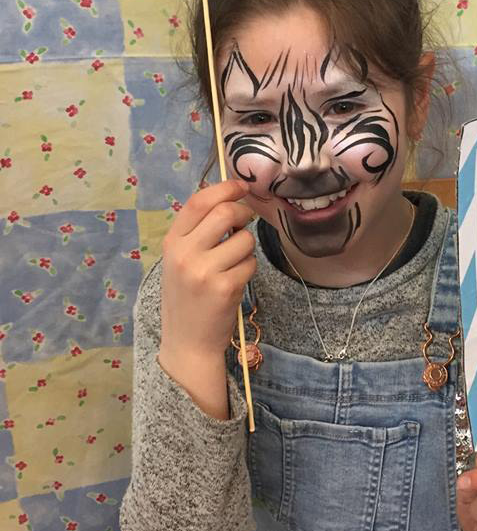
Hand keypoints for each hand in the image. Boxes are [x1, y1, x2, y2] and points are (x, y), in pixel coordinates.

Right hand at [160, 179, 256, 360]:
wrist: (187, 343)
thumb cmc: (187, 297)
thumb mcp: (180, 260)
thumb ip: (198, 231)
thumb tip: (229, 199)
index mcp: (172, 242)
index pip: (198, 201)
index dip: (224, 188)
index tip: (241, 187)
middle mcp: (185, 254)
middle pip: (225, 212)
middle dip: (243, 213)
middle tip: (245, 222)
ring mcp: (204, 272)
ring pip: (244, 239)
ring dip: (246, 248)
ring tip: (233, 264)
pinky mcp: (225, 288)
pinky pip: (250, 263)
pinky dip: (248, 269)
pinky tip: (234, 282)